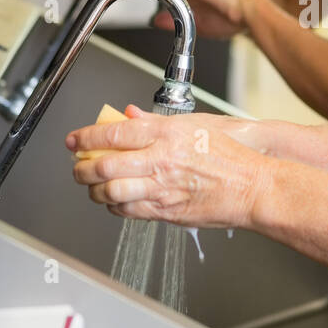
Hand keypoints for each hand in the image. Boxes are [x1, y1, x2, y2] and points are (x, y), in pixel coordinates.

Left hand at [67, 106, 269, 227]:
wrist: (253, 187)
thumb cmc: (231, 157)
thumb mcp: (195, 126)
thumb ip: (157, 122)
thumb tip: (130, 116)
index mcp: (167, 135)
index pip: (114, 134)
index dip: (86, 137)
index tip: (74, 140)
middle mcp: (161, 161)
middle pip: (104, 165)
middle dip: (81, 168)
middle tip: (77, 167)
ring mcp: (163, 188)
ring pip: (110, 193)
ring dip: (94, 191)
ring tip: (92, 187)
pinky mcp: (167, 211)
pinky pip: (128, 211)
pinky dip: (114, 207)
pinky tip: (115, 201)